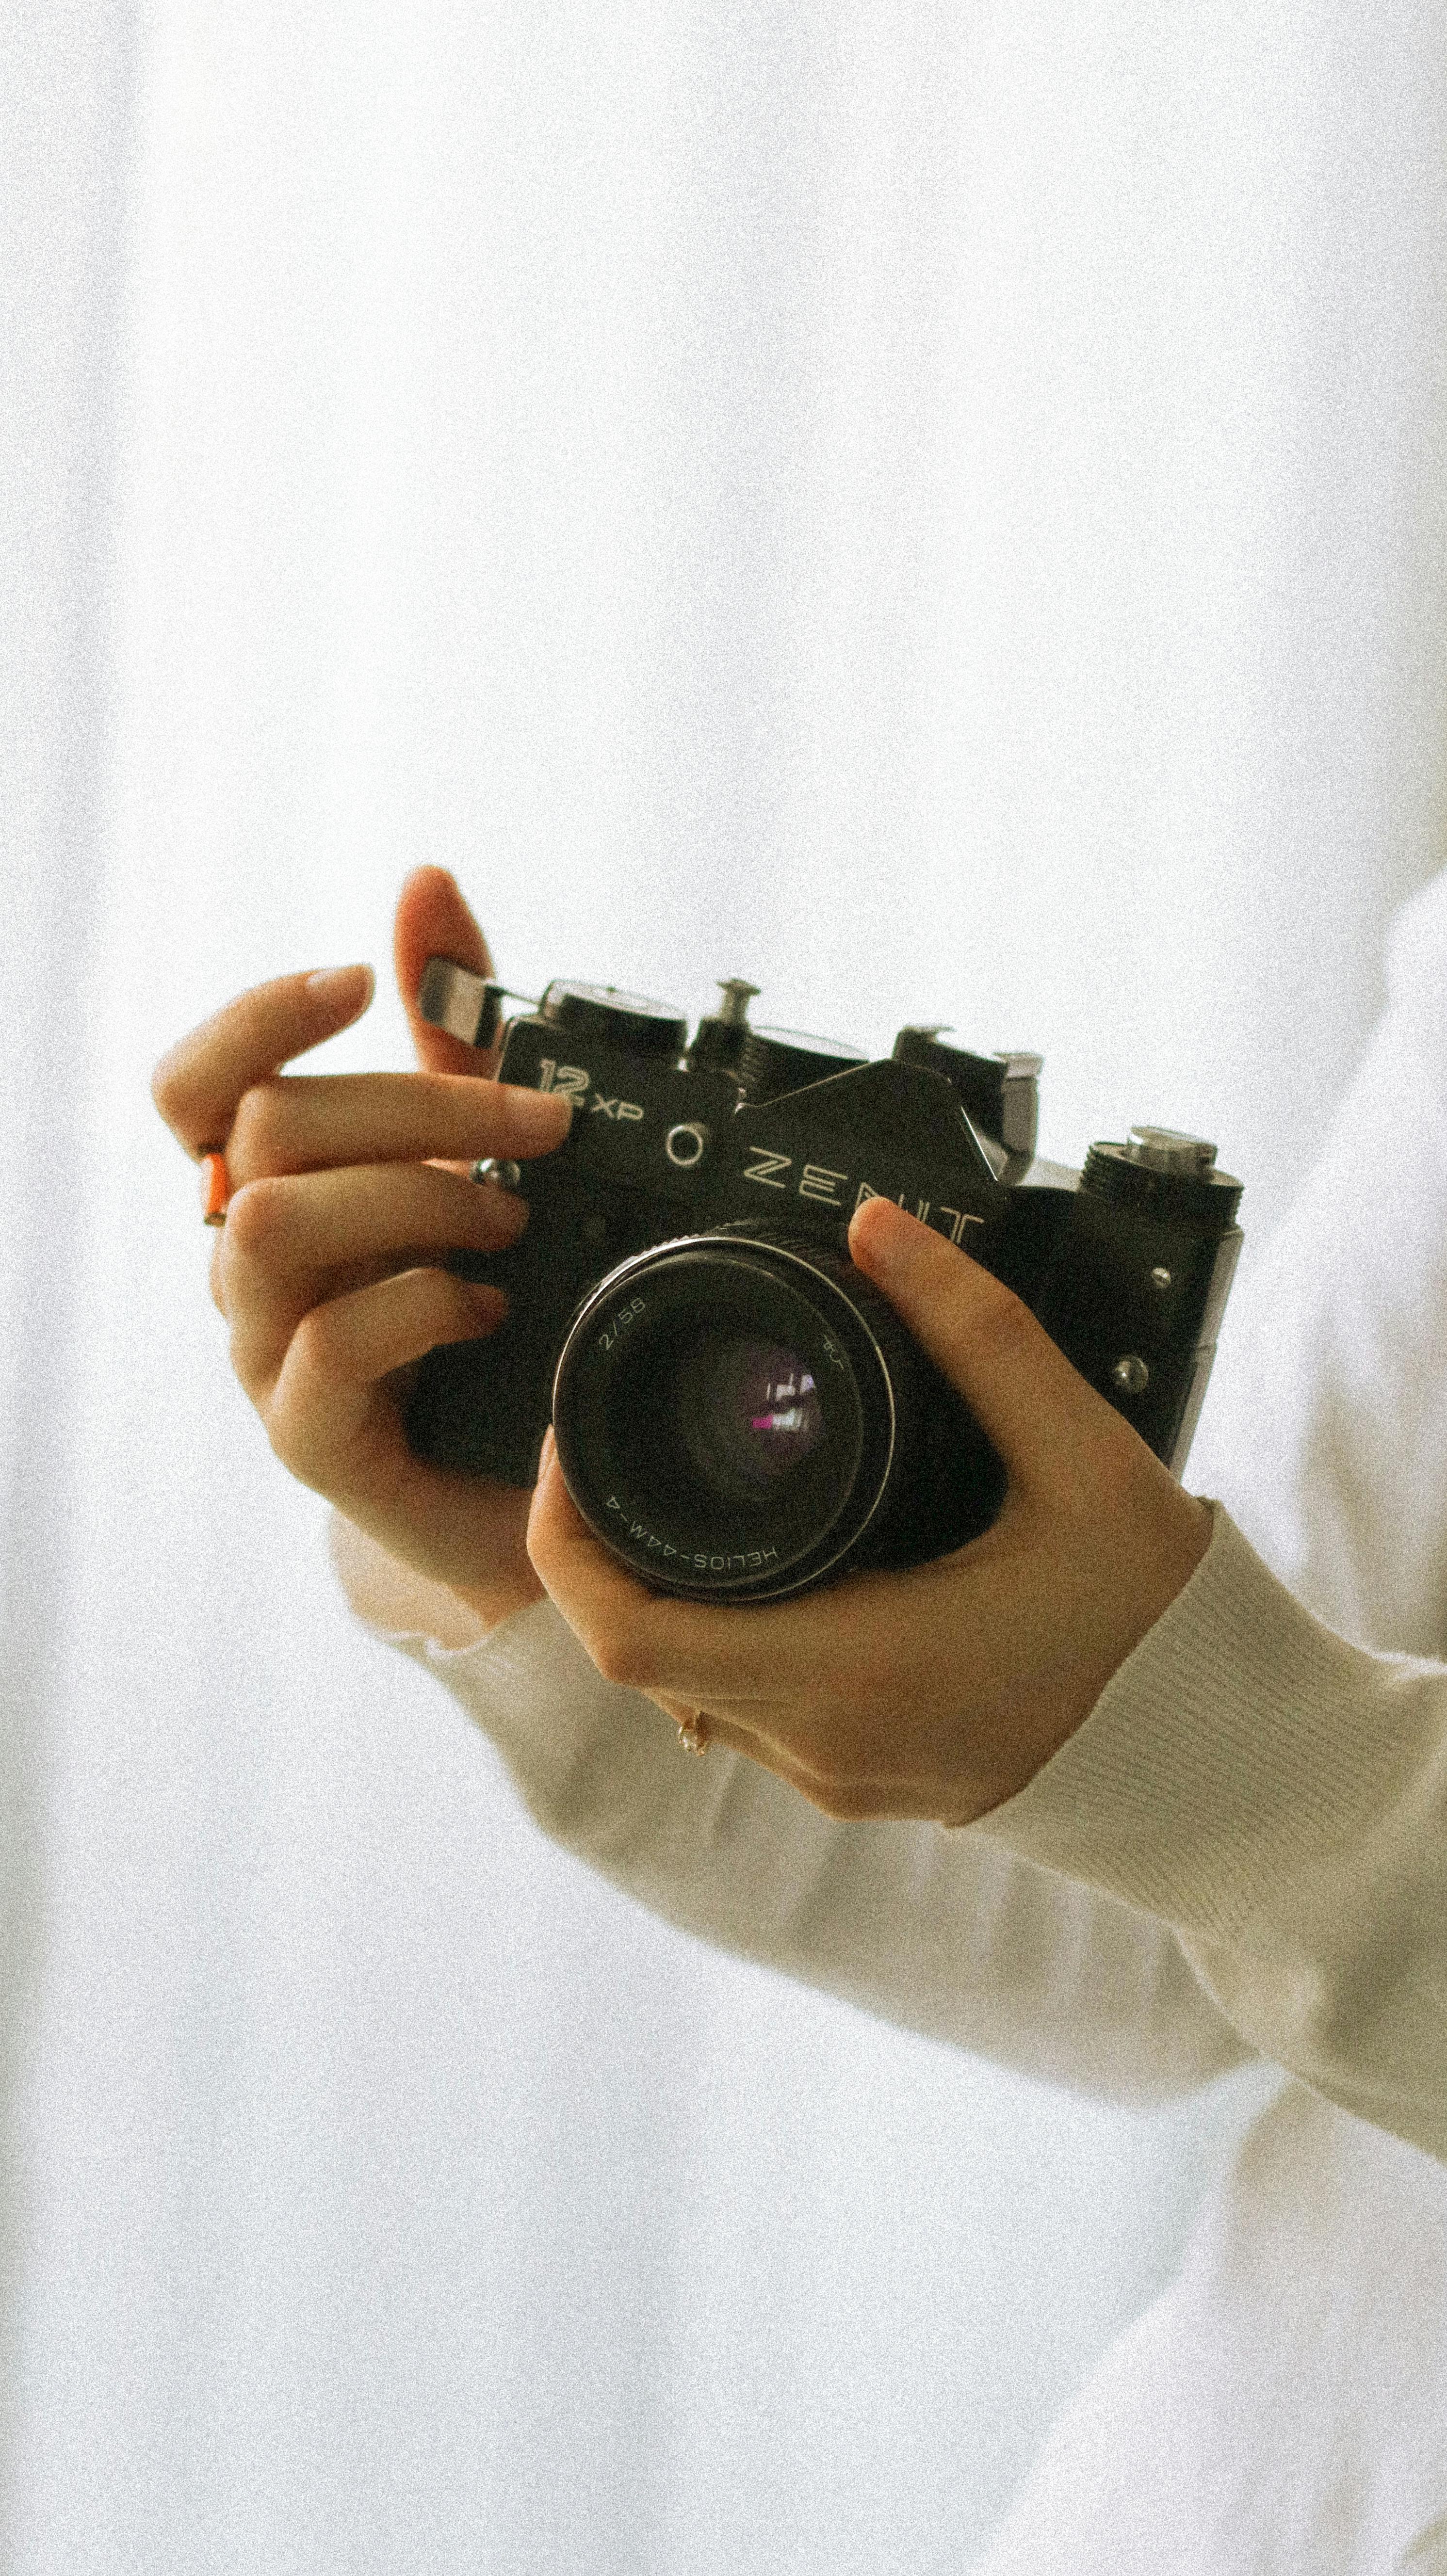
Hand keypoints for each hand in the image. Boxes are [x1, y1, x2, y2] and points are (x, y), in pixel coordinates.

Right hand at [151, 868, 571, 1629]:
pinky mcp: (309, 1436)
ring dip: (414, 1197)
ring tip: (508, 1222)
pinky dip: (424, 1303)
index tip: (357, 983)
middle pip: (264, 1131)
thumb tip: (425, 885)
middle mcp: (249, 1265)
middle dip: (417, 1105)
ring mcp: (265, 1353)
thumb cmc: (484, 1308)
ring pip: (276, 1223)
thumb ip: (450, 1028)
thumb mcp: (478, 1154)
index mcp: (273, 1188)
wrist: (521, 1483)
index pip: (193, 1089)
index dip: (255, 1020)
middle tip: (540, 1130)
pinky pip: (332, 1343)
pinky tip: (490, 1307)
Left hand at [526, 1196, 1212, 1825]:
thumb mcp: (1083, 1454)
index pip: (628, 1634)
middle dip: (599, 1552)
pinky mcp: (861, 1783)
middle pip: (633, 1658)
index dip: (566, 1539)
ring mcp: (838, 1776)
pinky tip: (760, 1570)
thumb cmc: (1157, 1621)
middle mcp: (825, 1739)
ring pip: (682, 1693)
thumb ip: (980, 1334)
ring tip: (676, 1490)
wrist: (1221, 1754)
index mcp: (855, 1666)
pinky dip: (718, 1641)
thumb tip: (885, 1235)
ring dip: (657, 1600)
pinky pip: (742, 1716)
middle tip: (610, 1448)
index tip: (573, 1448)